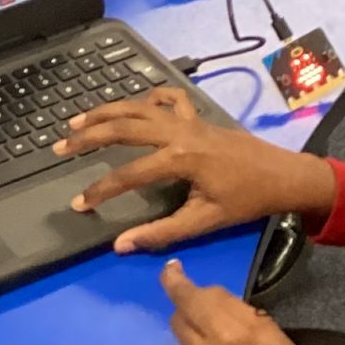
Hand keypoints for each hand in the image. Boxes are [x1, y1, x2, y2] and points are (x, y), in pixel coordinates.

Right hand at [55, 81, 337, 252]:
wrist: (285, 176)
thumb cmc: (247, 201)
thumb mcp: (204, 221)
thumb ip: (161, 232)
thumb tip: (121, 246)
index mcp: (181, 159)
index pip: (128, 173)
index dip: (100, 190)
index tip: (79, 203)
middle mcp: (179, 132)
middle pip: (124, 126)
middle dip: (89, 135)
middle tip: (60, 145)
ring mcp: (188, 120)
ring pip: (138, 106)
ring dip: (106, 111)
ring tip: (77, 119)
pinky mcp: (197, 117)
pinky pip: (168, 98)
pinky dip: (148, 97)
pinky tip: (134, 104)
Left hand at [162, 262, 337, 344]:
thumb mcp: (269, 330)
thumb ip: (233, 309)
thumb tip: (205, 296)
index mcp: (229, 333)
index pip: (188, 298)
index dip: (174, 281)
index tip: (170, 270)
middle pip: (177, 318)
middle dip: (191, 312)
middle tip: (211, 318)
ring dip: (196, 341)